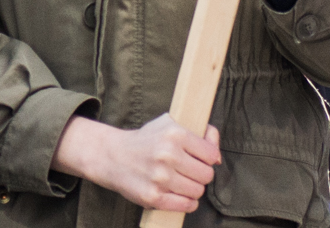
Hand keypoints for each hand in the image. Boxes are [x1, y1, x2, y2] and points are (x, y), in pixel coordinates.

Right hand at [52, 114, 220, 211]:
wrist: (111, 155)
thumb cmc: (144, 141)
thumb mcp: (168, 124)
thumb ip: (199, 132)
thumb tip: (218, 156)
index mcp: (174, 134)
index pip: (211, 154)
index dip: (207, 157)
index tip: (197, 157)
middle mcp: (167, 154)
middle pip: (207, 175)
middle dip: (199, 174)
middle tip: (185, 170)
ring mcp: (160, 177)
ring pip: (198, 191)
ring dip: (191, 188)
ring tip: (178, 181)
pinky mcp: (153, 196)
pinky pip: (187, 205)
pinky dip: (185, 202)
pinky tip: (176, 193)